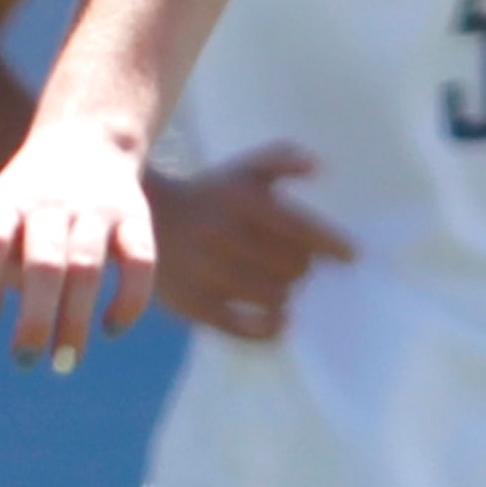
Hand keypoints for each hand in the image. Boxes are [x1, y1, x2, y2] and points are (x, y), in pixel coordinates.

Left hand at [0, 113, 151, 371]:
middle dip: (34, 319)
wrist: (87, 138)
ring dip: (75, 321)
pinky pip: (139, 263)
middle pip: (42, 264)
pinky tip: (110, 329)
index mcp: (7, 199)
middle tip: (25, 360)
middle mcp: (50, 202)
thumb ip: (3, 257)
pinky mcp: (137, 216)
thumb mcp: (1, 208)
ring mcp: (96, 208)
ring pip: (86, 269)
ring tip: (64, 362)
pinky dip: (128, 301)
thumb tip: (21, 313)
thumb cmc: (31, 194)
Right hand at [146, 143, 355, 340]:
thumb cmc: (205, 198)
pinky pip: (244, 326)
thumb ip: (279, 160)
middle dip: (301, 267)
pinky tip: (277, 318)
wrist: (136, 222)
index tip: (349, 256)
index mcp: (238, 200)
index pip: (302, 228)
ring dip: (285, 292)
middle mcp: (222, 234)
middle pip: (294, 267)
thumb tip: (318, 165)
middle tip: (295, 266)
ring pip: (275, 296)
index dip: (333, 245)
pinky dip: (268, 326)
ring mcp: (205, 272)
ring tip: (278, 285)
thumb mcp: (239, 172)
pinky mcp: (190, 304)